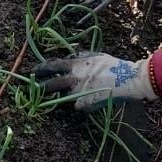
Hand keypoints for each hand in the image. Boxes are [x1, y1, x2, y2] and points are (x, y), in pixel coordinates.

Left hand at [33, 51, 156, 108]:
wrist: (128, 80)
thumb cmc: (114, 66)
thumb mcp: (95, 56)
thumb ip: (80, 57)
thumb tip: (68, 57)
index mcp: (77, 65)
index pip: (53, 66)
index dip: (41, 68)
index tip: (33, 71)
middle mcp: (74, 79)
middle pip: (51, 85)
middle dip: (40, 87)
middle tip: (33, 89)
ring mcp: (79, 93)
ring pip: (64, 97)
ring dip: (66, 96)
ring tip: (74, 95)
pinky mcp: (85, 105)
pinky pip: (79, 105)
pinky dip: (83, 103)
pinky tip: (92, 100)